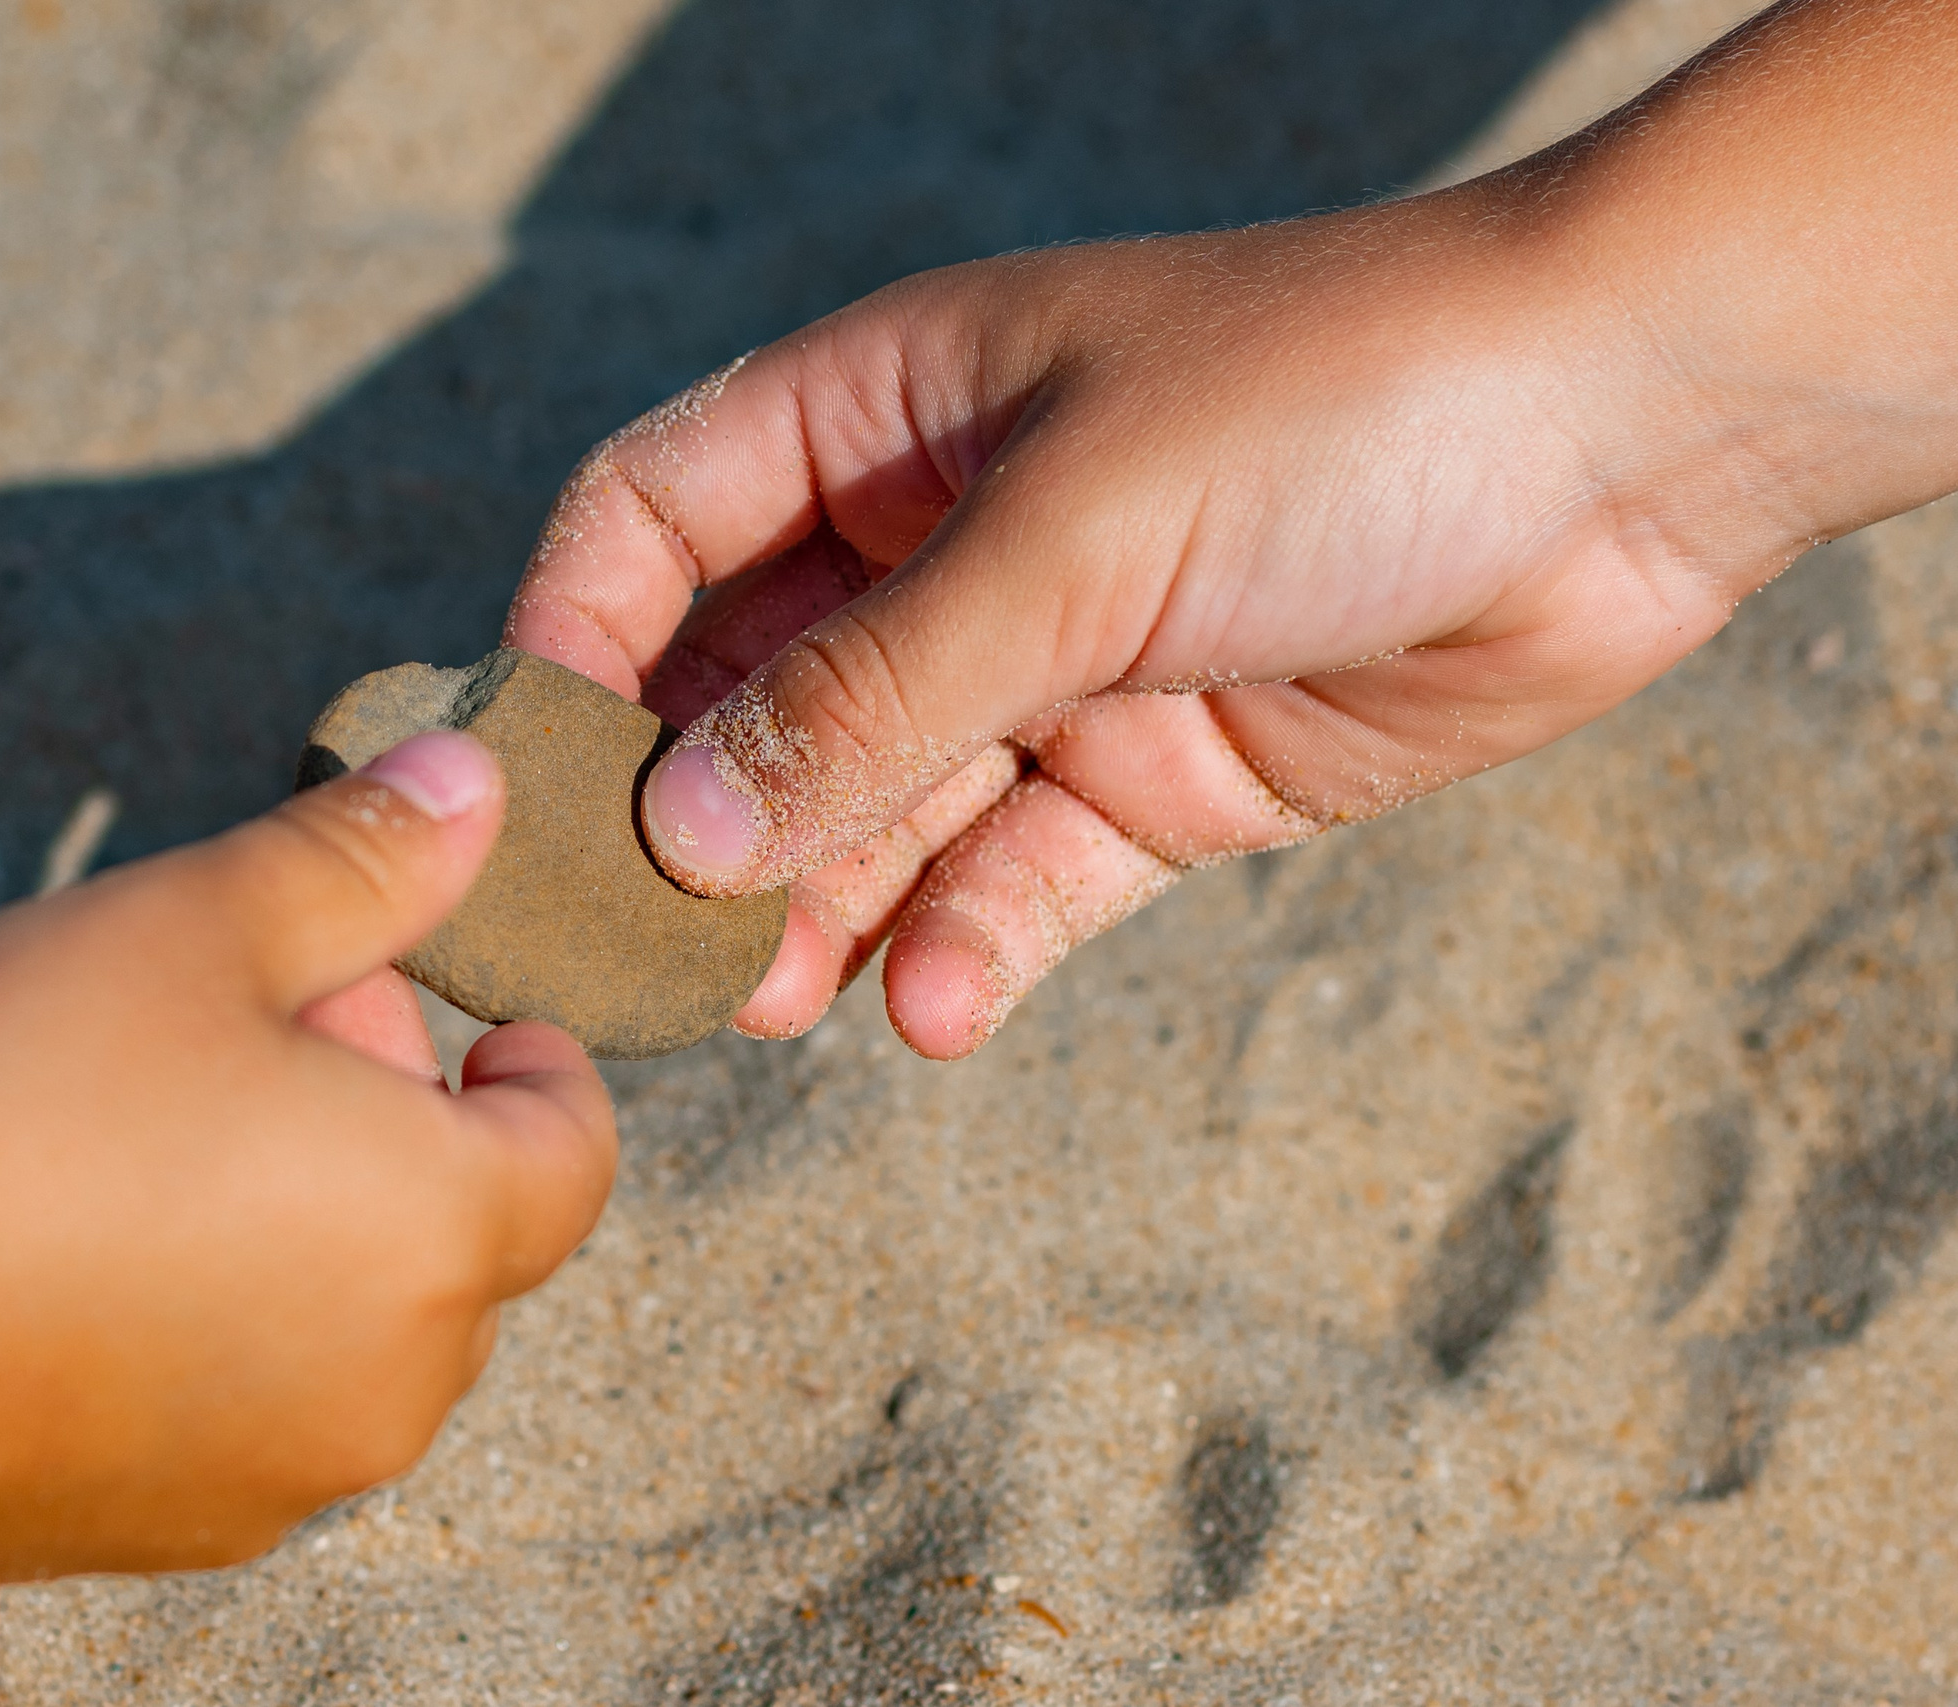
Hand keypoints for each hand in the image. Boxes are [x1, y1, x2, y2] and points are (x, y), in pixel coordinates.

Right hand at [0, 729, 615, 1578]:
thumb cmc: (3, 1086)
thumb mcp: (202, 920)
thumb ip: (370, 855)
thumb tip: (482, 782)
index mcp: (439, 1233)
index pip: (572, 1153)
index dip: (537, 1066)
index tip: (470, 1013)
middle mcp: (390, 1388)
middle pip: (467, 1246)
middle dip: (409, 1130)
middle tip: (284, 1027)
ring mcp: (276, 1481)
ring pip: (361, 1337)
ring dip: (319, 1233)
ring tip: (180, 1128)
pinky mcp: (158, 1535)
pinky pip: (252, 1417)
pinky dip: (227, 1333)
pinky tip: (95, 1249)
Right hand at [507, 0, 1957, 1056]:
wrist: (1632, 436)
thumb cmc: (1336, 402)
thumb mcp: (1072, 535)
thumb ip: (871, 690)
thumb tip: (675, 832)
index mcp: (884, 412)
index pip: (654, 518)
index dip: (575, 641)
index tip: (531, 788)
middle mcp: (940, 543)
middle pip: (748, 696)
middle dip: (694, 825)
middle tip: (644, 960)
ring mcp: (1046, 667)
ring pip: (873, 812)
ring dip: (815, 911)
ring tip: (767, 1007)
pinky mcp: (1151, 776)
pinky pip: (1018, 880)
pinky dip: (969, 945)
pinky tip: (932, 1009)